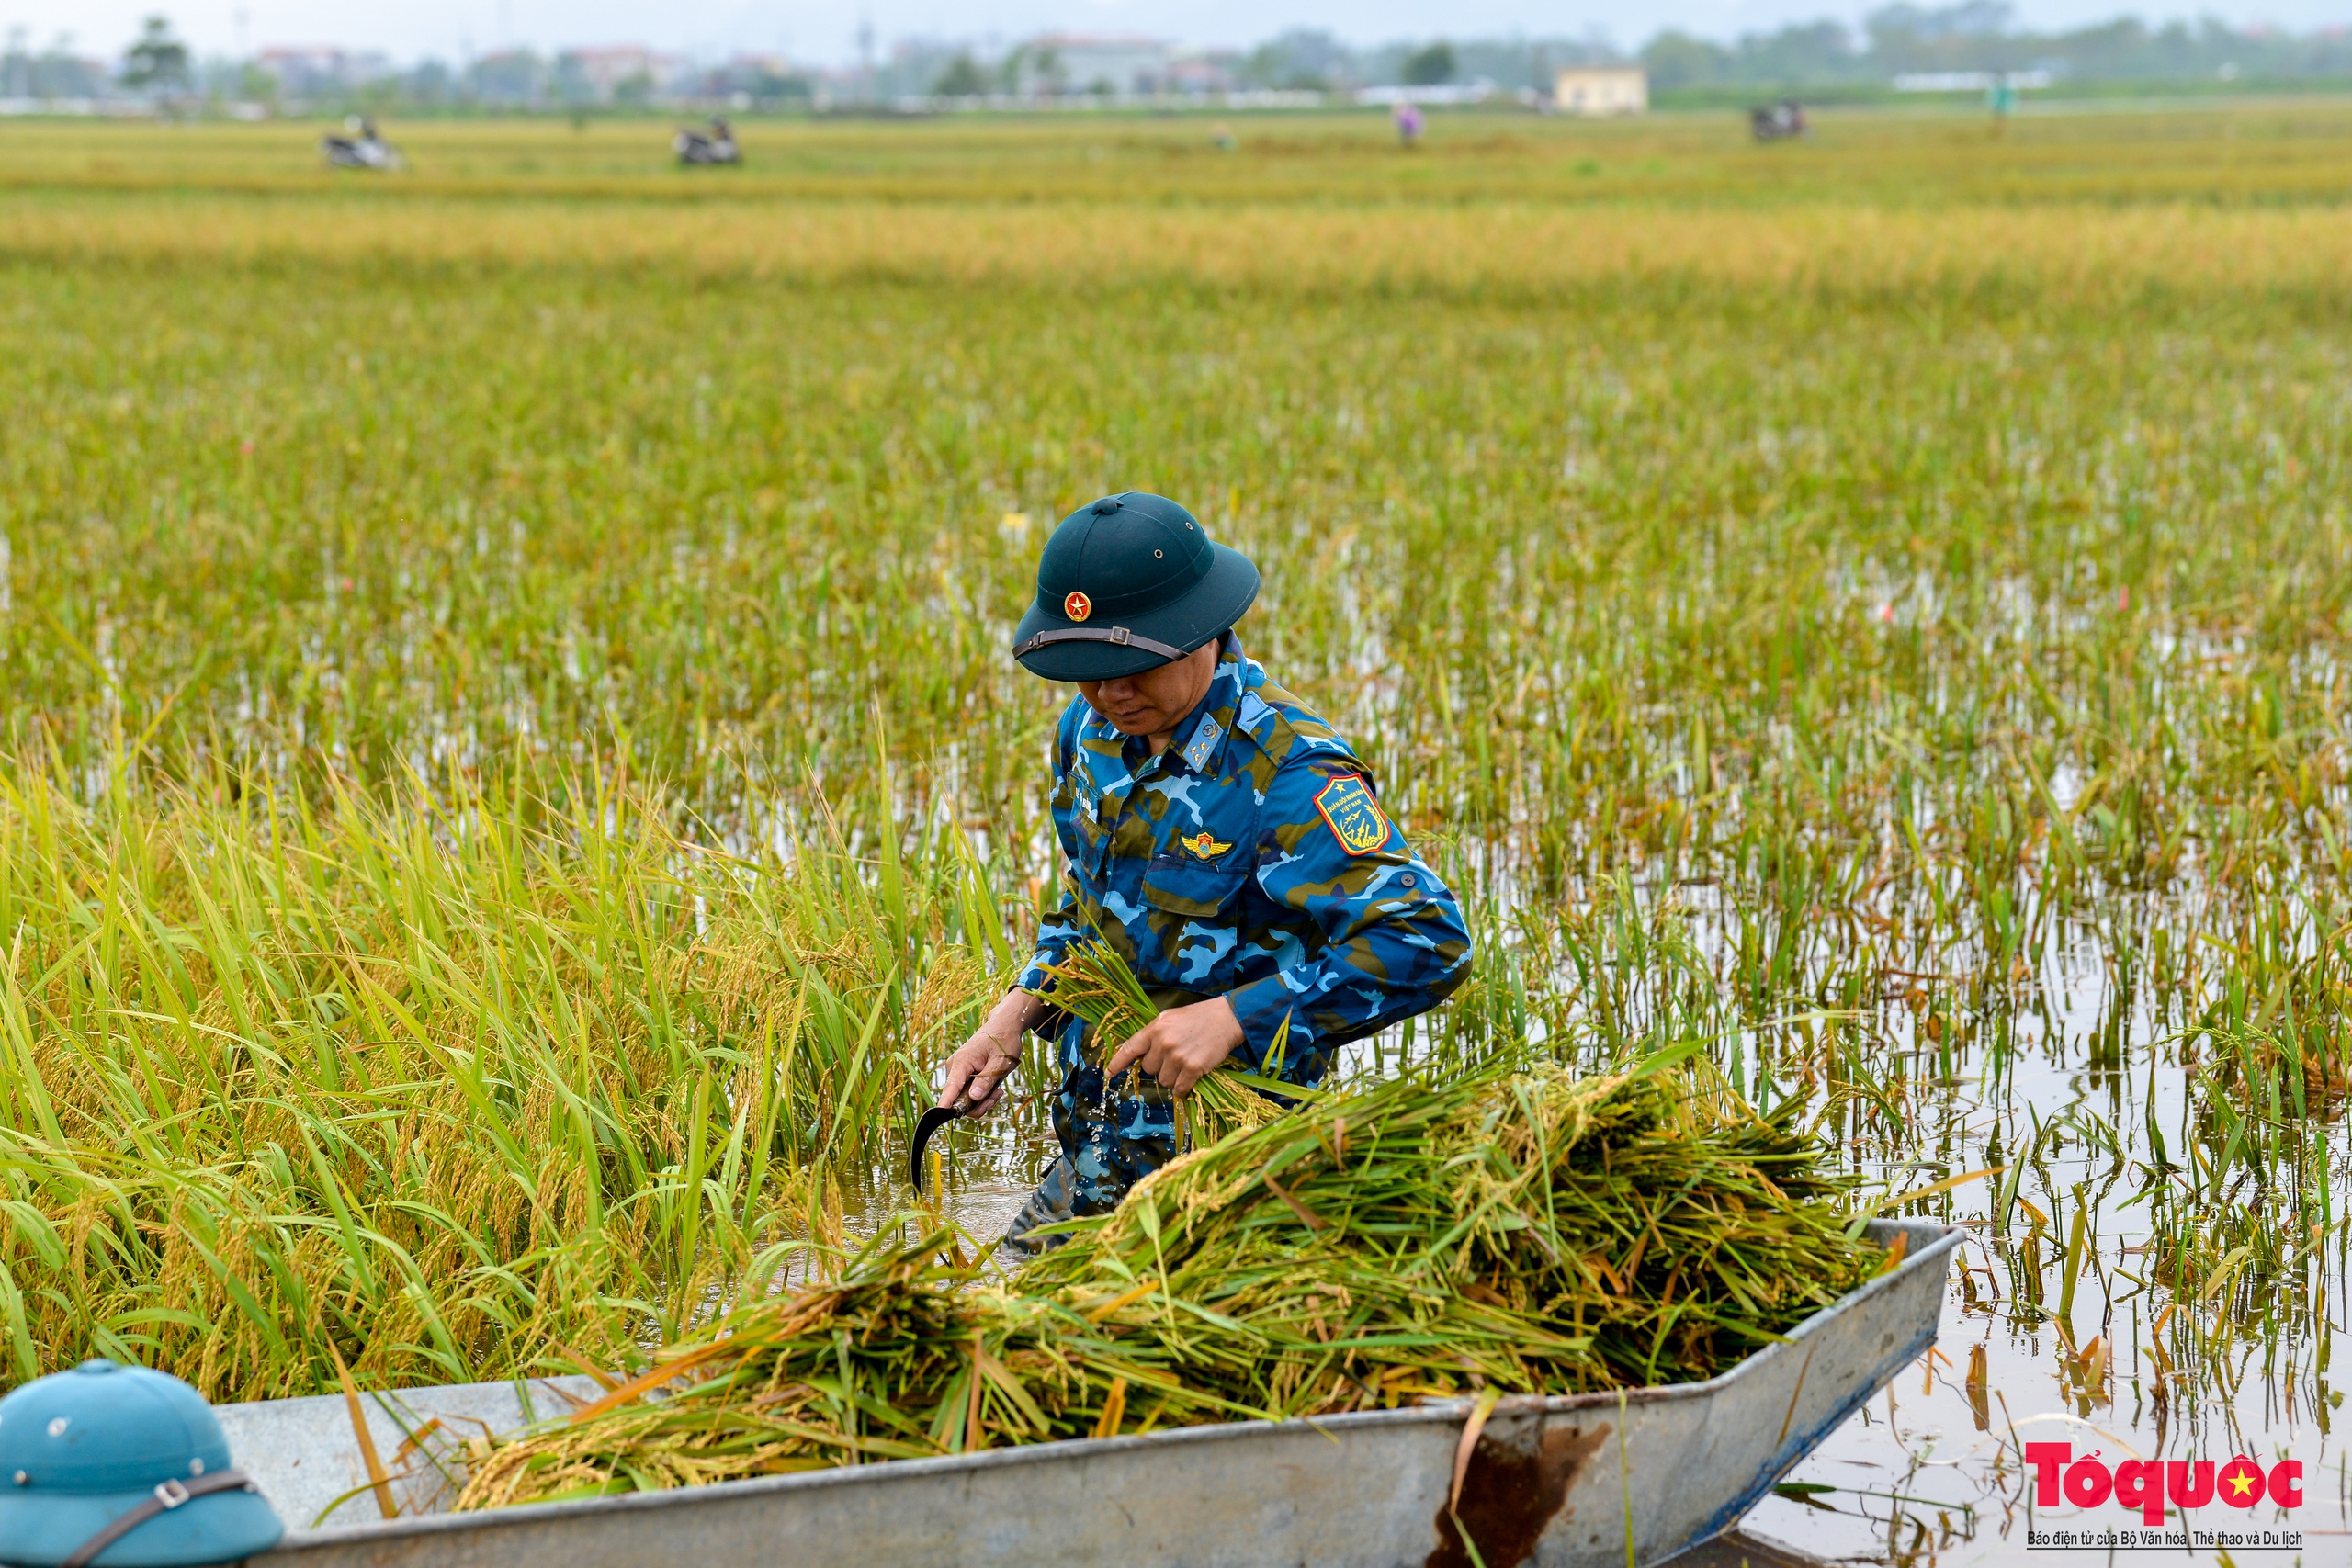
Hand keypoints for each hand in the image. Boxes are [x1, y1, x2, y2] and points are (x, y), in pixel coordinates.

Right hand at [939, 991, 1044, 1116]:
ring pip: (965, 1099)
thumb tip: (973, 1098)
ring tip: (998, 1089)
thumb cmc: (1003, 1041)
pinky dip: (982, 1095)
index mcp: (962, 1062)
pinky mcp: (963, 1076)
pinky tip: (994, 1087)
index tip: (940, 1114)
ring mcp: (958, 1072)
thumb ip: (987, 1080)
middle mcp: (955, 1068)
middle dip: (979, 1104)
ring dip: (983, 1100)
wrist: (1003, 1027)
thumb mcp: (1000, 1062)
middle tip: (997, 1096)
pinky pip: (969, 1094)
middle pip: (959, 1099)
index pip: (951, 1087)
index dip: (946, 1102)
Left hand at [1103, 997, 1244, 1098]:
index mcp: (1155, 1028)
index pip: (1130, 1048)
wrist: (1226, 1019)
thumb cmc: (1197, 1017)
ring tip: (1186, 1062)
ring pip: (1163, 1081)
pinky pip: (1178, 1089)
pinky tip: (1190, 1077)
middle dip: (1159, 1067)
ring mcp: (1177, 1057)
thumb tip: (1140, 1056)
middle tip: (1175, 1056)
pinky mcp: (1193, 1069)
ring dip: (1173, 1077)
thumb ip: (1153, 1035)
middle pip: (1149, 1069)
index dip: (1117, 1062)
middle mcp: (1163, 1043)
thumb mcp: (1170, 1018)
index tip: (1109, 1073)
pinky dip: (1182, 1088)